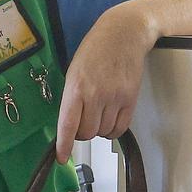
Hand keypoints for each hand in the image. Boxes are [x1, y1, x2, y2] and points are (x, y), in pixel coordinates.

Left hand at [55, 3, 157, 160]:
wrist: (124, 34)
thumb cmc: (96, 49)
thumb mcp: (74, 70)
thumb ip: (72, 97)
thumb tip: (71, 124)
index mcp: (76, 87)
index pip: (68, 124)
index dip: (64, 145)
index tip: (61, 157)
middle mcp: (95, 95)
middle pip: (87, 133)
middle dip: (82, 133)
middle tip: (83, 121)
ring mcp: (114, 98)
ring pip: (103, 132)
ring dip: (98, 129)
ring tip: (99, 112)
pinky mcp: (130, 99)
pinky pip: (120, 128)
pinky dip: (113, 129)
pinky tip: (110, 118)